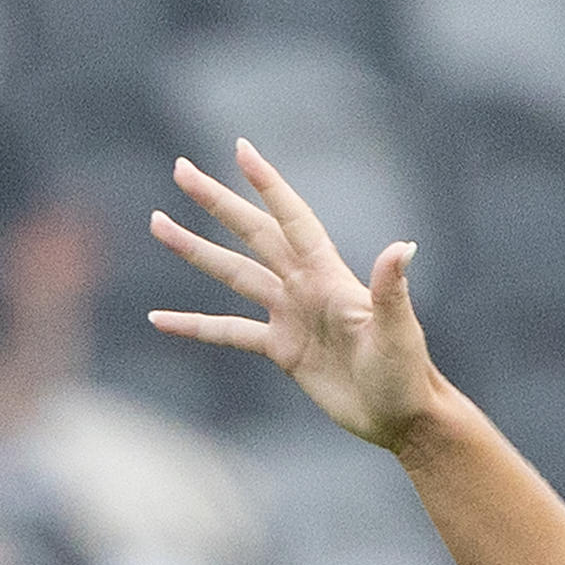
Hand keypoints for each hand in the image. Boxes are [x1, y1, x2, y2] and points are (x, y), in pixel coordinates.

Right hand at [152, 141, 443, 450]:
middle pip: (250, 233)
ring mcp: (289, 315)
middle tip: (181, 171)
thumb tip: (402, 248)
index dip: (267, 185)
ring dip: (195, 251)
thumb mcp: (397, 330)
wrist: (401, 415)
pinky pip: (227, 332)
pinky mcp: (280, 349)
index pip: (291, 219)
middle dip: (216, 202)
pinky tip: (160, 320)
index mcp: (328, 274)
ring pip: (232, 275)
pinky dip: (193, 326)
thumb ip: (390, 289)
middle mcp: (304, 286)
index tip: (240, 149)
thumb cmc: (406, 371)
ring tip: (158, 224)